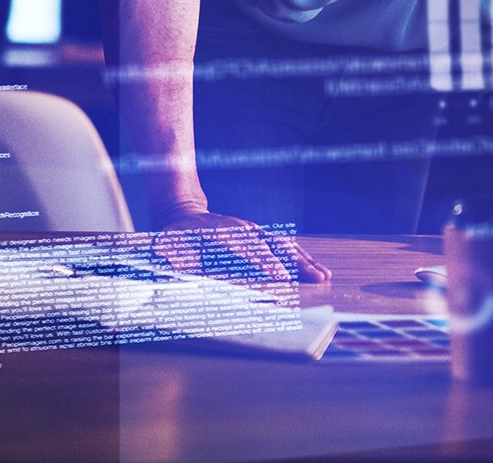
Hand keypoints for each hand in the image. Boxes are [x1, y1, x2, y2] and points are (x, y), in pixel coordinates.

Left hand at [151, 207, 330, 284]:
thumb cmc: (176, 236)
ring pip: (283, 245)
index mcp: (223, 233)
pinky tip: (312, 268)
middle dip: (297, 263)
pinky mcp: (257, 236)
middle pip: (275, 245)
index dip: (267, 263)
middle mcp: (243, 230)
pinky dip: (298, 256)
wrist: (183, 213)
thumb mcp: (169, 245)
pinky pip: (281, 245)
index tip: (282, 279)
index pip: (250, 248)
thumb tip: (182, 266)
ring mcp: (252, 231)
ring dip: (304, 260)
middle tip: (318, 279)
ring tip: (323, 275)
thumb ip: (176, 257)